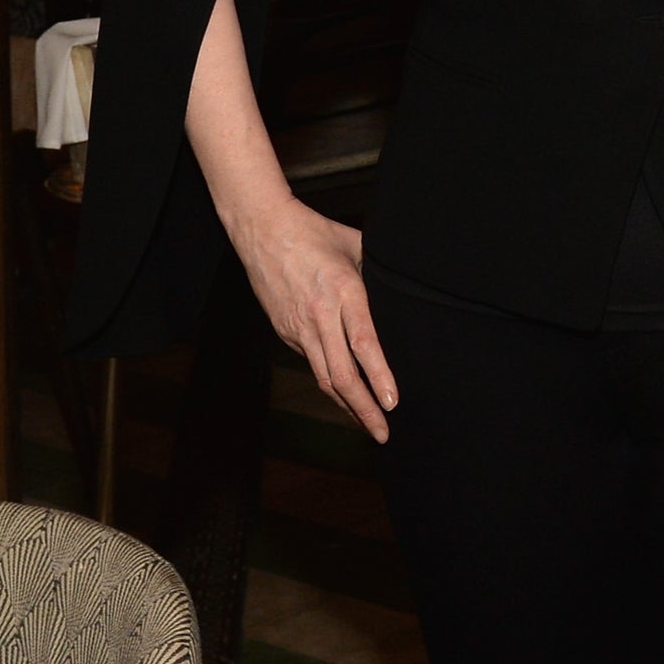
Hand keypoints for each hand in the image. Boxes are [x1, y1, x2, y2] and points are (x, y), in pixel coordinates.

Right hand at [229, 198, 397, 441]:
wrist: (263, 230)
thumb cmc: (314, 232)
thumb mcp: (354, 244)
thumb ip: (376, 272)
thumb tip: (400, 293)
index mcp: (344, 291)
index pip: (364, 344)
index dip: (379, 376)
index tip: (393, 402)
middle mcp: (321, 315)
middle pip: (343, 374)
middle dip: (364, 409)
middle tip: (383, 433)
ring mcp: (299, 326)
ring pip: (324, 376)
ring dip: (347, 405)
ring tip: (367, 425)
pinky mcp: (285, 331)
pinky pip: (311, 361)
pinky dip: (330, 381)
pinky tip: (345, 393)